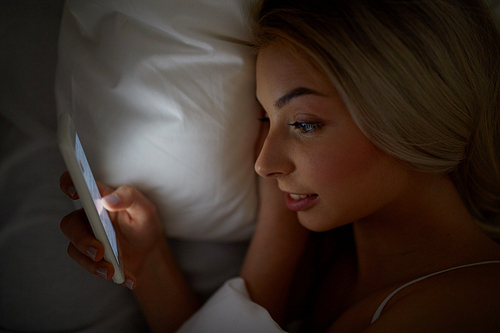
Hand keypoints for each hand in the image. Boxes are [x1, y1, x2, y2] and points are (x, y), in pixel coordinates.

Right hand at [59, 171, 164, 288]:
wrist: (148, 251)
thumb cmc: (144, 223)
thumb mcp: (144, 209)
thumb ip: (129, 198)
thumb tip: (108, 200)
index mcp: (98, 197)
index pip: (77, 184)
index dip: (69, 183)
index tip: (76, 192)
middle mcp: (87, 216)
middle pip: (70, 224)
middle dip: (82, 240)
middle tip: (100, 252)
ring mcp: (86, 237)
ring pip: (75, 248)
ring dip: (91, 263)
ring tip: (111, 271)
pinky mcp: (89, 256)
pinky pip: (89, 265)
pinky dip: (107, 273)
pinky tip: (127, 279)